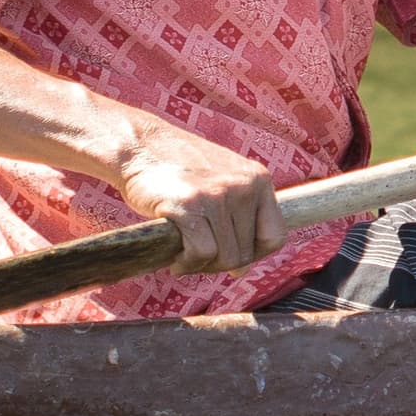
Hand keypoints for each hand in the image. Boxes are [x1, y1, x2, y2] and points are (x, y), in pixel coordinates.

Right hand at [112, 123, 290, 270]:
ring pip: (225, 257)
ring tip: (184, 255)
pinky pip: (201, 253)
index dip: (253, 255)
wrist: (141, 145)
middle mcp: (245, 186)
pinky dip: (187, 263)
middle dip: (219, 264)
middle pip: (246, 253)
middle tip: (195, 255)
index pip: (275, 236)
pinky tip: (175, 257)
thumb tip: (242, 270)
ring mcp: (219, 195)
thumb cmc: (180, 170)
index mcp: (259, 180)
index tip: (228, 253)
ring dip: (201, 266)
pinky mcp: (190, 205)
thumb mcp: (224, 182)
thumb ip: (239, 219)